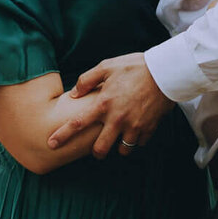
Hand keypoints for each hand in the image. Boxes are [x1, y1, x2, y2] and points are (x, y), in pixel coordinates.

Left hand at [46, 53, 173, 157]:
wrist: (166, 72)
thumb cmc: (135, 66)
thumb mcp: (107, 66)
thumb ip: (87, 79)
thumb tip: (74, 93)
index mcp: (103, 104)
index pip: (77, 124)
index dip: (62, 135)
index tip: (51, 144)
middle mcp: (117, 119)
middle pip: (100, 149)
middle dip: (97, 153)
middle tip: (98, 149)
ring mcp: (134, 126)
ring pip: (122, 150)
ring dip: (119, 147)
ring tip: (120, 138)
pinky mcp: (149, 128)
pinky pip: (140, 143)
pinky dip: (137, 140)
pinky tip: (136, 129)